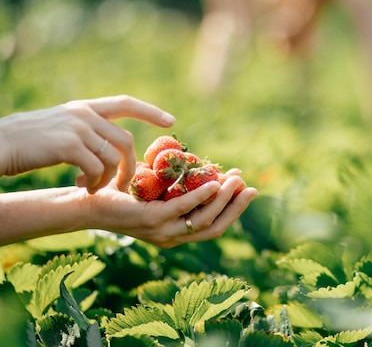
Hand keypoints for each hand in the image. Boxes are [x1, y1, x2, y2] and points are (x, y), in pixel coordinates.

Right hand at [0, 95, 175, 193]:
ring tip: (96, 189)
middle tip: (125, 184)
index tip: (171, 121)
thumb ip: (86, 131)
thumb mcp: (60, 128)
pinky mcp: (68, 145)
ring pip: (113, 157)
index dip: (150, 112)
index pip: (124, 103)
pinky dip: (96, 183)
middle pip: (125, 140)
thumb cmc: (27, 144)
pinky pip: (97, 168)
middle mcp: (83, 114)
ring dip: (110, 179)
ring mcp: (77, 128)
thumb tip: (110, 147)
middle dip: (130, 166)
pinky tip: (85, 189)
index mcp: (83, 108)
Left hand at [87, 174, 257, 247]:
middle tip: (251, 187)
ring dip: (224, 200)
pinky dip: (202, 196)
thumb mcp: (155, 191)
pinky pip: (183, 208)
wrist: (86, 202)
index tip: (247, 189)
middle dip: (236, 207)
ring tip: (236, 181)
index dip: (233, 209)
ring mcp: (162, 232)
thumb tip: (200, 168)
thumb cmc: (120, 194)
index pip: (213, 226)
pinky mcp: (151, 221)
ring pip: (204, 220)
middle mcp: (171, 238)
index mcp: (175, 233)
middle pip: (215, 227)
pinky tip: (213, 183)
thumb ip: (177, 187)